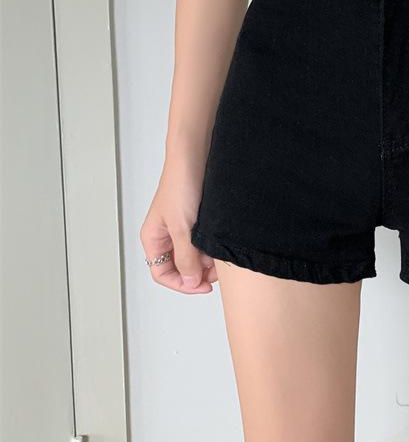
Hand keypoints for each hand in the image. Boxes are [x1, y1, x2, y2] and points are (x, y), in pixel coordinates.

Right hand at [140, 162, 216, 293]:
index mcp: (153, 238)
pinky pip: (204, 242)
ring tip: (220, 254)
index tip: (203, 286)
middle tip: (217, 271)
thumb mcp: (183, 228)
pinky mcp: (197, 219)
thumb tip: (190, 282)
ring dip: (207, 260)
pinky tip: (221, 243)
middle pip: (180, 267)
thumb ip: (186, 257)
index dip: (183, 284)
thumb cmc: (182, 184)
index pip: (162, 273)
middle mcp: (166, 235)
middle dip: (198, 272)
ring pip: (194, 255)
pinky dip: (212, 247)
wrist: (196, 155)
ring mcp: (182, 227)